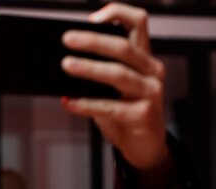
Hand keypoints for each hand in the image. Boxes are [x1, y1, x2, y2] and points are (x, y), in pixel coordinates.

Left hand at [60, 2, 169, 173]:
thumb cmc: (126, 114)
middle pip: (123, 48)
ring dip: (89, 68)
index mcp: (144, 58)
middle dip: (93, 41)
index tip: (92, 17)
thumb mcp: (113, 89)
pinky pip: (110, 107)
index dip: (118, 14)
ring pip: (118, 74)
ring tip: (66, 65)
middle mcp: (151, 71)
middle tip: (67, 39)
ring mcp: (150, 92)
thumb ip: (97, 75)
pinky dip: (86, 104)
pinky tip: (68, 102)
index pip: (138, 23)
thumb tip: (64, 65)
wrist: (145, 146)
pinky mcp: (143, 115)